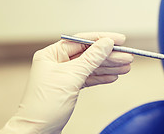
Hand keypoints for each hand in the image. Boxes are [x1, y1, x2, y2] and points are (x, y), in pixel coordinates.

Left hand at [0, 32, 132, 133]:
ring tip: (126, 66)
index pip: (81, 41)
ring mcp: (64, 75)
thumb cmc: (44, 106)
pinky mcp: (70, 87)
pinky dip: (102, 77)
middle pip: (89, 54)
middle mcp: (57, 62)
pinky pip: (89, 78)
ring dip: (109, 67)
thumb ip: (91, 58)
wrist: (36, 132)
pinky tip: (113, 76)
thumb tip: (106, 43)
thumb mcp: (71, 78)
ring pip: (91, 67)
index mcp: (51, 55)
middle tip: (127, 56)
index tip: (119, 39)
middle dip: (109, 56)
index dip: (102, 38)